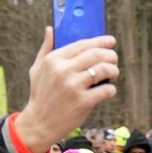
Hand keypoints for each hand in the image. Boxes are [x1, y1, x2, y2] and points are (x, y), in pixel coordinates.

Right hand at [16, 28, 118, 152]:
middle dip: (110, 55)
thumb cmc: (40, 95)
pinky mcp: (83, 102)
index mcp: (54, 60)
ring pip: (104, 70)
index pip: (83, 44)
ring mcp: (74, 86)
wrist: (39, 123)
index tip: (111, 41)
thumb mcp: (37, 69)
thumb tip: (50, 29)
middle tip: (114, 59)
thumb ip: (46, 48)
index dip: (100, 41)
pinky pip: (106, 90)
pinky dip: (111, 89)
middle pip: (96, 55)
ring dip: (114, 70)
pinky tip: (108, 91)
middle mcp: (64, 70)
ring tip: (113, 74)